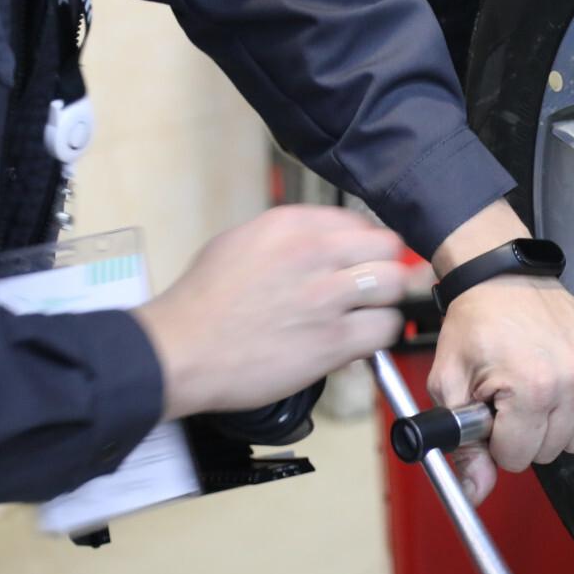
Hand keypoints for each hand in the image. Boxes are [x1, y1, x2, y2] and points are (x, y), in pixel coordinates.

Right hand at [133, 205, 407, 419]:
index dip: (365, 246)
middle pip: (388, 248)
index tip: (359, 262)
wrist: (179, 351)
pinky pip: (385, 329)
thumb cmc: (203, 303)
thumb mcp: (241, 243)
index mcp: (291, 225)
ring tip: (366, 314)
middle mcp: (313, 254)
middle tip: (371, 289)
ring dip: (385, 302)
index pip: (361, 222)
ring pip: (393, 285)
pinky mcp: (332, 340)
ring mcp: (325, 297)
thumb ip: (292, 239)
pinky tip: (359, 341)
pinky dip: (378, 337)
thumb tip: (330, 245)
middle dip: (384, 268)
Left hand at [427, 200, 573, 504]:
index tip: (493, 413)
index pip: (519, 458)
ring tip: (536, 388)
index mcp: (532, 389)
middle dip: (527, 433)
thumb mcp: (450, 384)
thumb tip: (475, 491)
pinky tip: (564, 387)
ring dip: (557, 424)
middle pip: (551, 451)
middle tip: (511, 397)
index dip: (498, 441)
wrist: (504, 278)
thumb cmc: (477, 324)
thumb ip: (462, 446)